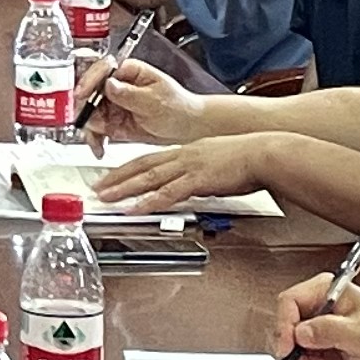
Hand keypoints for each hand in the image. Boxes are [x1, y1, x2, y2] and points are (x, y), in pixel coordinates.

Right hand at [76, 57, 203, 145]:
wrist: (187, 129)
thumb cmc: (179, 107)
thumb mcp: (155, 100)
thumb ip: (130, 94)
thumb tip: (109, 85)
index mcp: (128, 71)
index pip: (101, 70)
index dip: (88, 81)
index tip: (82, 95)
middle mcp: (117, 86)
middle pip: (88, 92)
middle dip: (84, 109)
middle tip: (86, 123)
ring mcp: (113, 104)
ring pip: (88, 113)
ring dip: (89, 128)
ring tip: (97, 141)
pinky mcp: (112, 121)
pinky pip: (95, 129)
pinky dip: (94, 139)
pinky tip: (100, 147)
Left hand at [95, 132, 268, 214]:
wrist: (263, 153)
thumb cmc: (244, 158)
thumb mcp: (212, 161)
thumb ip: (195, 172)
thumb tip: (186, 185)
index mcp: (184, 151)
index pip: (147, 159)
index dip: (125, 168)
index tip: (109, 177)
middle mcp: (182, 156)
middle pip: (141, 167)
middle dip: (116, 179)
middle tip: (96, 189)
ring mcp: (188, 167)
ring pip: (149, 178)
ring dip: (125, 189)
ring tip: (106, 198)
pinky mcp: (199, 179)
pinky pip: (169, 192)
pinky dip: (150, 201)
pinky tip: (136, 208)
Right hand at [273, 277, 359, 359]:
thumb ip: (331, 330)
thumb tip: (301, 332)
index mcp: (324, 291)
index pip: (289, 302)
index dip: (284, 326)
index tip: (289, 349)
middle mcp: (314, 308)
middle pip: (284, 327)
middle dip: (291, 352)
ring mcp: (313, 329)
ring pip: (286, 347)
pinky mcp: (314, 348)